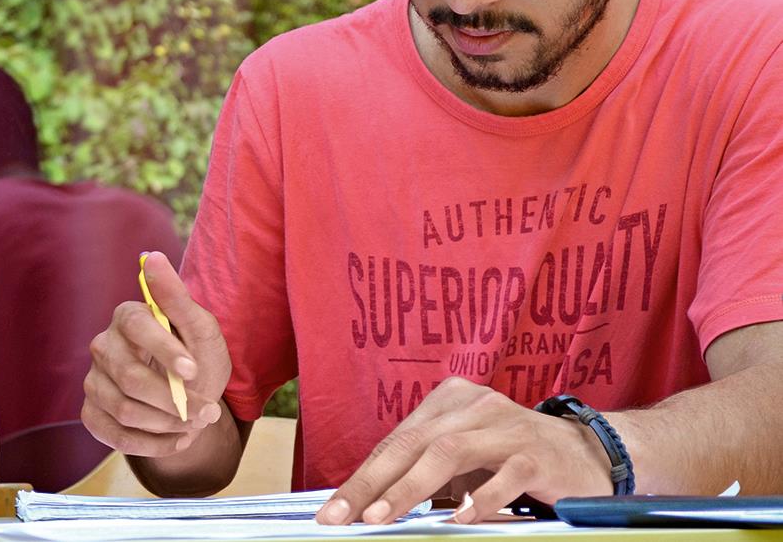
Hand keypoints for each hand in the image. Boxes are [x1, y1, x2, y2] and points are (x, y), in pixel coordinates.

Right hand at [81, 251, 231, 456]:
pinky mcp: (92, 414)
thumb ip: (176, 297)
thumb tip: (152, 256)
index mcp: (127, 316)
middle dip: (174, 401)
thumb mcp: (200, 328)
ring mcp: (93, 381)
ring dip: (168, 424)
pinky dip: (154, 445)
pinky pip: (116, 436)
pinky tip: (176, 439)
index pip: (137, 328)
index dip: (164, 351)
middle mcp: (103, 346)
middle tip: (208, 412)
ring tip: (195, 424)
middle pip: (129, 377)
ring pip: (124, 410)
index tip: (193, 370)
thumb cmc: (197, 357)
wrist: (191, 400)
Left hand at [314, 377, 612, 524]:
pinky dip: (479, 498)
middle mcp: (473, 406)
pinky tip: (459, 520)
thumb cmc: (514, 457)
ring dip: (410, 488)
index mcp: (448, 402)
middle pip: (411, 443)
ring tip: (381, 518)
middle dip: (371, 483)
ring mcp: (506, 426)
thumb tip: (370, 505)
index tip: (332, 510)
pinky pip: (504, 474)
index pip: (395, 442)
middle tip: (343, 518)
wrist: (589, 453)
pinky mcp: (537, 453)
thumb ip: (424, 472)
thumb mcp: (464, 459)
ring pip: (448, 453)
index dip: (361, 477)